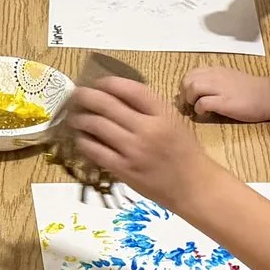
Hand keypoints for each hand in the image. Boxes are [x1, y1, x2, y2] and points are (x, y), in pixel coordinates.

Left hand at [64, 77, 215, 208]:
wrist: (193, 187)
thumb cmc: (184, 153)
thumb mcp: (174, 122)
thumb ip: (149, 108)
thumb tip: (115, 95)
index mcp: (163, 113)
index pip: (130, 89)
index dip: (108, 82)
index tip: (98, 82)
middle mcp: (147, 129)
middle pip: (107, 104)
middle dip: (86, 96)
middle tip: (76, 94)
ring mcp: (134, 150)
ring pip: (96, 126)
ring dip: (81, 118)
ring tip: (75, 116)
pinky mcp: (124, 170)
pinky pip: (95, 151)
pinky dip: (84, 141)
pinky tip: (81, 138)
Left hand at [180, 67, 269, 122]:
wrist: (269, 95)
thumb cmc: (251, 90)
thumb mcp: (230, 78)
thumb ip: (214, 81)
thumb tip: (198, 89)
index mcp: (216, 71)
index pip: (191, 73)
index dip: (186, 86)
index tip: (190, 96)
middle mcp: (216, 76)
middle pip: (188, 79)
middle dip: (184, 93)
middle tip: (190, 103)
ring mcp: (220, 88)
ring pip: (193, 87)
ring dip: (190, 99)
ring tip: (197, 107)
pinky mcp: (224, 102)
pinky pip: (202, 103)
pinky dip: (199, 109)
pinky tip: (205, 113)